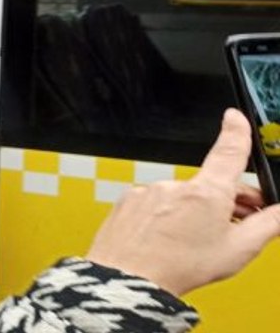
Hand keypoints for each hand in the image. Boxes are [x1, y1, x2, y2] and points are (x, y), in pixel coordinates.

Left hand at [86, 108, 279, 296]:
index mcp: (206, 192)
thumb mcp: (238, 250)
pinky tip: (168, 239)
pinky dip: (165, 216)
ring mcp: (149, 191)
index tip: (235, 118)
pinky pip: (154, 204)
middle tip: (238, 225)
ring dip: (194, 211)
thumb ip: (267, 226)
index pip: (228, 152)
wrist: (130, 279)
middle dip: (228, 200)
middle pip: (210, 184)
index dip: (236, 132)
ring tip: (195, 242)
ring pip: (181, 197)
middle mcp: (175, 185)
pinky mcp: (129, 201)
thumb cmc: (180, 267)